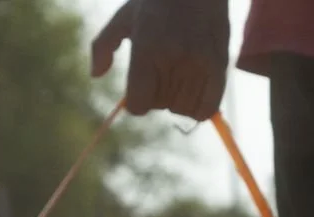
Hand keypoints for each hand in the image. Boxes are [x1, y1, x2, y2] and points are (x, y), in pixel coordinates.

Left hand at [90, 0, 229, 120]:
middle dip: (157, 95)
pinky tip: (195, 92)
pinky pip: (207, 108)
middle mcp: (172, 59)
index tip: (140, 88)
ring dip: (177, 100)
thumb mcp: (123, 17)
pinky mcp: (219, 66)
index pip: (138, 104)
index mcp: (146, 49)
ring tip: (179, 77)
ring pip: (182, 110)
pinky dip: (199, 107)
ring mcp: (198, 63)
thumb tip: (95, 75)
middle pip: (159, 106)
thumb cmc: (156, 2)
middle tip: (161, 73)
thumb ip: (102, 46)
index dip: (136, 101)